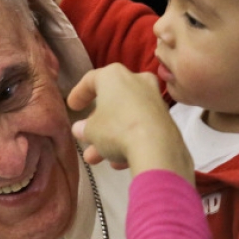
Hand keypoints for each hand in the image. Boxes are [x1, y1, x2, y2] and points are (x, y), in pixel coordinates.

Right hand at [67, 63, 193, 183]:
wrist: (156, 146)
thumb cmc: (116, 129)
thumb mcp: (91, 130)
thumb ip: (84, 128)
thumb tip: (80, 129)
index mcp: (114, 75)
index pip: (91, 80)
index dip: (79, 94)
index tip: (72, 107)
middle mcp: (137, 80)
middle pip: (112, 100)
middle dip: (98, 123)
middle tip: (87, 137)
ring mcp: (154, 99)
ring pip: (127, 116)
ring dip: (111, 137)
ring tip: (97, 158)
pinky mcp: (166, 118)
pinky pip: (141, 127)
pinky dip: (129, 141)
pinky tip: (119, 163)